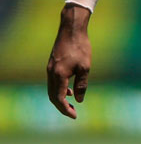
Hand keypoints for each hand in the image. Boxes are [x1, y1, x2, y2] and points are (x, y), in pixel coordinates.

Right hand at [47, 4, 91, 118]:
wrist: (72, 29)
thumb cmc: (81, 47)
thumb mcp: (85, 67)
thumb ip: (82, 84)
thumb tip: (80, 99)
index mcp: (58, 75)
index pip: (58, 98)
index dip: (66, 109)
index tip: (75, 115)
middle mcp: (51, 73)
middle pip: (52, 96)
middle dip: (62, 106)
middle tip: (73, 113)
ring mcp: (50, 68)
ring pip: (52, 89)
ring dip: (60, 98)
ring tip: (72, 103)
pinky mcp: (52, 64)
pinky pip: (53, 82)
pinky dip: (59, 89)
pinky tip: (69, 90)